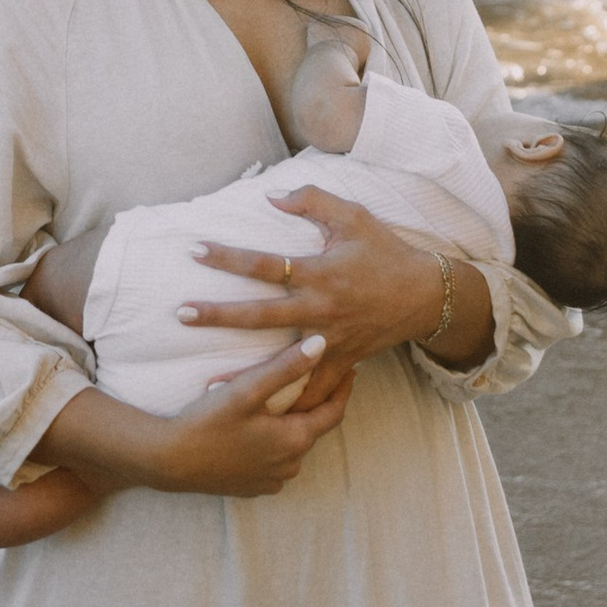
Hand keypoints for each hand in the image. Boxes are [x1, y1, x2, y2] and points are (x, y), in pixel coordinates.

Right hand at [36, 338, 355, 500]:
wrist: (168, 462)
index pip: (334, 410)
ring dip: (291, 424)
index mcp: (295, 439)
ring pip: (292, 446)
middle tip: (316, 377)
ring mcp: (271, 480)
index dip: (343, 387)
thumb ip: (287, 366)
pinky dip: (273, 444)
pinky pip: (272, 462)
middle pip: (312, 428)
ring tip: (284, 400)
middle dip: (315, 403)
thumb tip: (323, 343)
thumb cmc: (208, 422)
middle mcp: (290, 465)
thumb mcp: (248, 389)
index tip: (349, 366)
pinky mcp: (252, 487)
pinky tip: (258, 428)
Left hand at [178, 187, 473, 393]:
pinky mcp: (340, 361)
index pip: (265, 264)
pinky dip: (287, 401)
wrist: (425, 296)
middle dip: (218, 316)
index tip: (194, 250)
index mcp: (319, 273)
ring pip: (281, 362)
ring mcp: (329, 340)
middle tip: (182, 314)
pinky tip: (260, 412)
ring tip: (208, 388)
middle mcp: (320, 309)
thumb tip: (272, 194)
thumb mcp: (354, 216)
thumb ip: (312, 200)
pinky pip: (311, 387)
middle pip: (260, 315)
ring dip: (246, 374)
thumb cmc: (386, 252)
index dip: (228, 257)